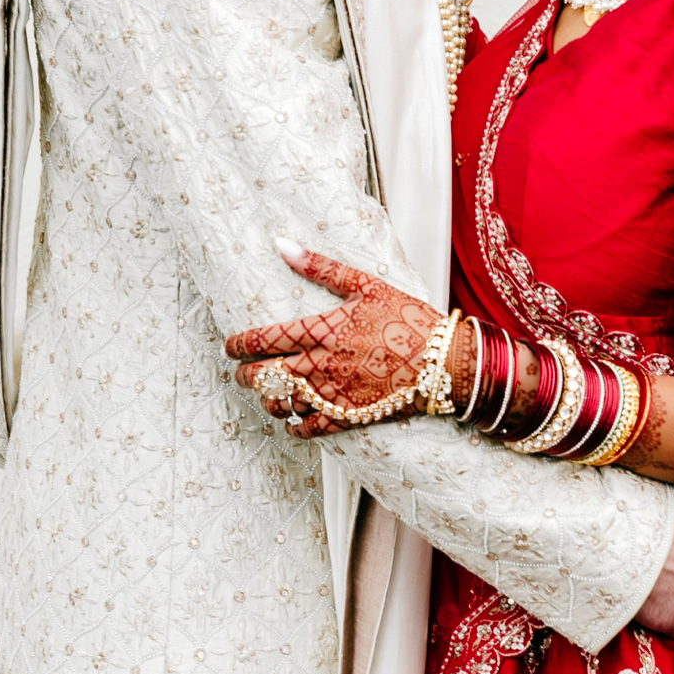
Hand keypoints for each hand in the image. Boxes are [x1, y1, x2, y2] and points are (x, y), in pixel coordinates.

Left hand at [226, 242, 438, 436]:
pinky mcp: (349, 416)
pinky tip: (293, 422)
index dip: (239, 345)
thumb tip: (281, 244)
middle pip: (264, 376)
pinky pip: (310, 429)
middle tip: (241, 374)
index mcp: (321, 331)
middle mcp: (321, 365)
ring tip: (267, 396)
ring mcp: (333, 393)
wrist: (443, 360)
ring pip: (282, 404)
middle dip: (245, 376)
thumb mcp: (365, 283)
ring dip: (268, 401)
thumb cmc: (406, 318)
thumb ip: (319, 266)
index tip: (229, 346)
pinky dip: (295, 427)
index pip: (264, 340)